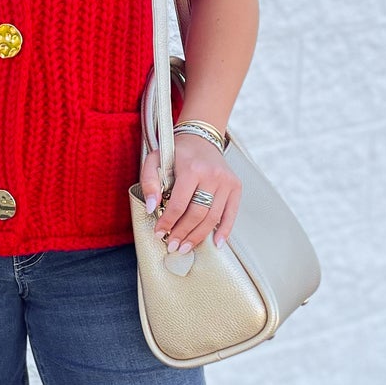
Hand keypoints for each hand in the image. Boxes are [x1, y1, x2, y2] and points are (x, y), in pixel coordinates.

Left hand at [140, 131, 238, 253]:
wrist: (201, 137)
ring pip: (213, 217)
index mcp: (192, 169)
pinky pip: (231, 213)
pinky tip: (216, 243)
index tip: (160, 233)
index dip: (168, 222)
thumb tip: (151, 207)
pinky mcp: (236, 186)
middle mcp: (212, 175)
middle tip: (172, 245)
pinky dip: (225, 230)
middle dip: (183, 233)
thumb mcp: (155, 160)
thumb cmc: (177, 151)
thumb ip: (149, 182)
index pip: (179, 204)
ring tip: (186, 247)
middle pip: (197, 214)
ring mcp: (226, 182)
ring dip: (198, 236)